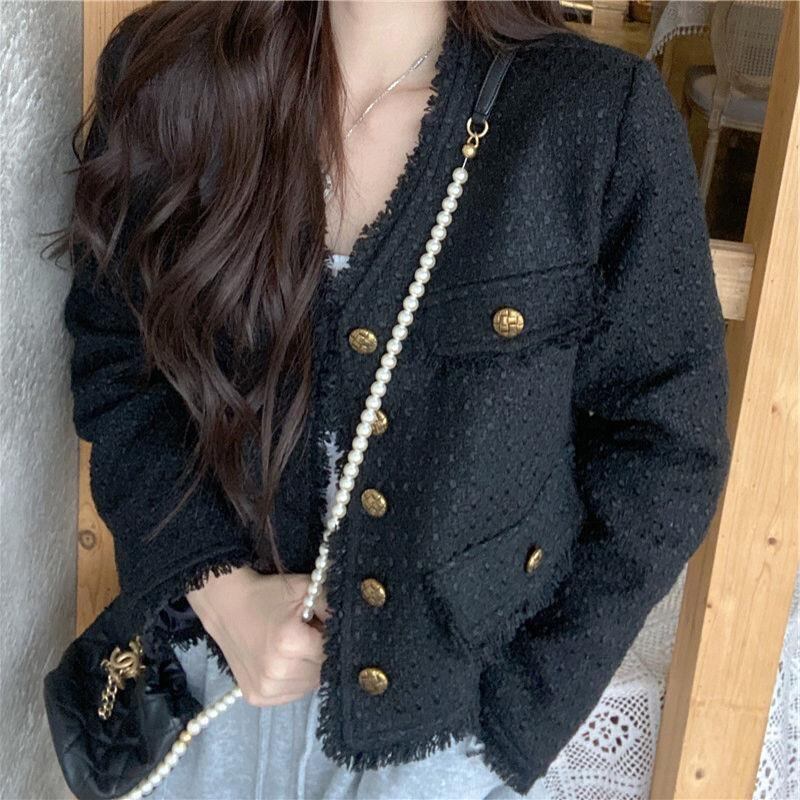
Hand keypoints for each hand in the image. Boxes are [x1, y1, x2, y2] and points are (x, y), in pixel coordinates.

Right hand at [186, 566, 330, 706]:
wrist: (227, 605)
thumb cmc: (268, 594)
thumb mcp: (305, 588)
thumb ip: (333, 604)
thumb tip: (358, 621)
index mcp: (289, 643)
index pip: (332, 650)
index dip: (331, 636)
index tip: (322, 625)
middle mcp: (277, 672)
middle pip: (323, 670)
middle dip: (322, 653)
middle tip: (308, 633)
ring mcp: (265, 688)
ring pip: (310, 685)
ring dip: (310, 668)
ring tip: (295, 646)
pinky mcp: (258, 698)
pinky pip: (293, 693)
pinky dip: (296, 678)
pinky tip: (285, 660)